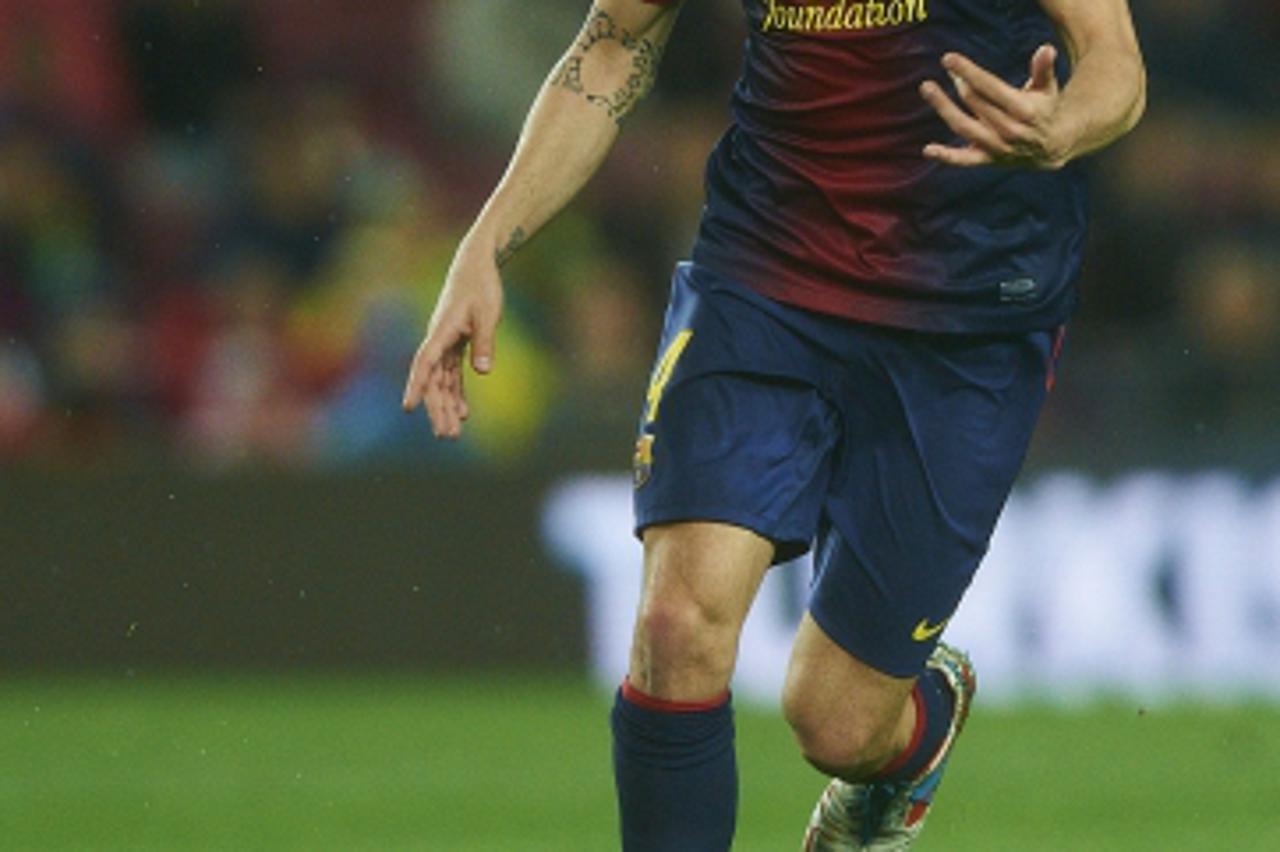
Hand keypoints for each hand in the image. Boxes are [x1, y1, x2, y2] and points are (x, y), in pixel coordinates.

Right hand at [402, 240, 503, 438]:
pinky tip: (464, 413)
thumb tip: (481, 372)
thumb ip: (485, 342)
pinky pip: (452, 375)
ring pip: (442, 382)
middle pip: (433, 380)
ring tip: (452, 433)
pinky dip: (457, 393)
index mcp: (441, 332)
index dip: (416, 385)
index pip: (424, 363)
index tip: (408, 407)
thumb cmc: (481, 286)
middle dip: (438, 409)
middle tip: (445, 435)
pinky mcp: (455, 346)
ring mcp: (445, 345)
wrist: (476, 267)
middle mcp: (438, 341)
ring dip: (447, 406)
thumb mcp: (488, 313)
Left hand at [920, 45, 1072, 169]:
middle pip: (974, 101)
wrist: (1051, 148)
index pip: (990, 87)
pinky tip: (927, 150)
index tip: (948, 58)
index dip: (968, 72)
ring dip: (943, 107)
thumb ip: (1044, 69)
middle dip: (959, 81)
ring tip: (927, 87)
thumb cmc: (1044, 109)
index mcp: (1023, 109)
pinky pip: (964, 160)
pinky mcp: (987, 159)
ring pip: (963, 126)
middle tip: (948, 66)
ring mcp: (996, 146)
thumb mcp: (1047, 88)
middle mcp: (1009, 129)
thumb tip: (1046, 49)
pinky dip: (946, 156)